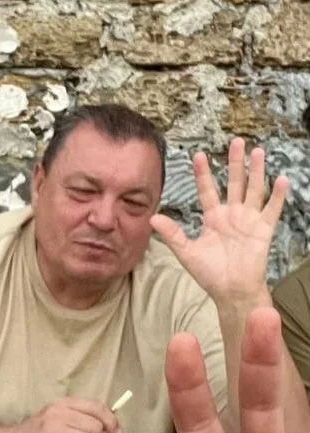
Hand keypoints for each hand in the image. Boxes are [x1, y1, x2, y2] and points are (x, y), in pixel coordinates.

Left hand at [151, 138, 287, 305]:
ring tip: (258, 151)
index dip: (202, 173)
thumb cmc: (209, 274)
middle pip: (234, 183)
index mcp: (213, 218)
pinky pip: (272, 209)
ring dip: (256, 171)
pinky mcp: (263, 229)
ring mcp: (249, 220)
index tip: (197, 154)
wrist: (231, 291)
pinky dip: (277, 195)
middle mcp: (232, 214)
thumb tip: (152, 218)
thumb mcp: (186, 252)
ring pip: (253, 190)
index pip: (207, 190)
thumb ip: (172, 234)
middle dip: (234, 163)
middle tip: (235, 141)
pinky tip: (280, 179)